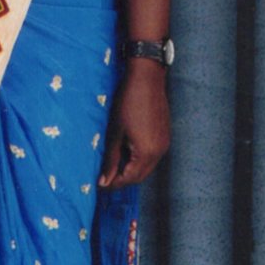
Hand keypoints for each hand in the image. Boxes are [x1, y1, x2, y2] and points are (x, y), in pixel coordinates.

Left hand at [97, 61, 169, 188]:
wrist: (147, 79)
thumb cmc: (127, 102)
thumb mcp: (115, 133)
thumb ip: (111, 159)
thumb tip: (104, 181)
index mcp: (146, 153)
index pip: (129, 178)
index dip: (114, 184)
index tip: (100, 185)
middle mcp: (159, 152)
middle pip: (140, 176)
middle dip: (123, 179)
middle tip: (104, 177)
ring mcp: (164, 144)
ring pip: (147, 167)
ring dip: (131, 169)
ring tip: (113, 164)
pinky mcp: (165, 136)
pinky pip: (152, 156)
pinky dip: (139, 159)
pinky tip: (126, 151)